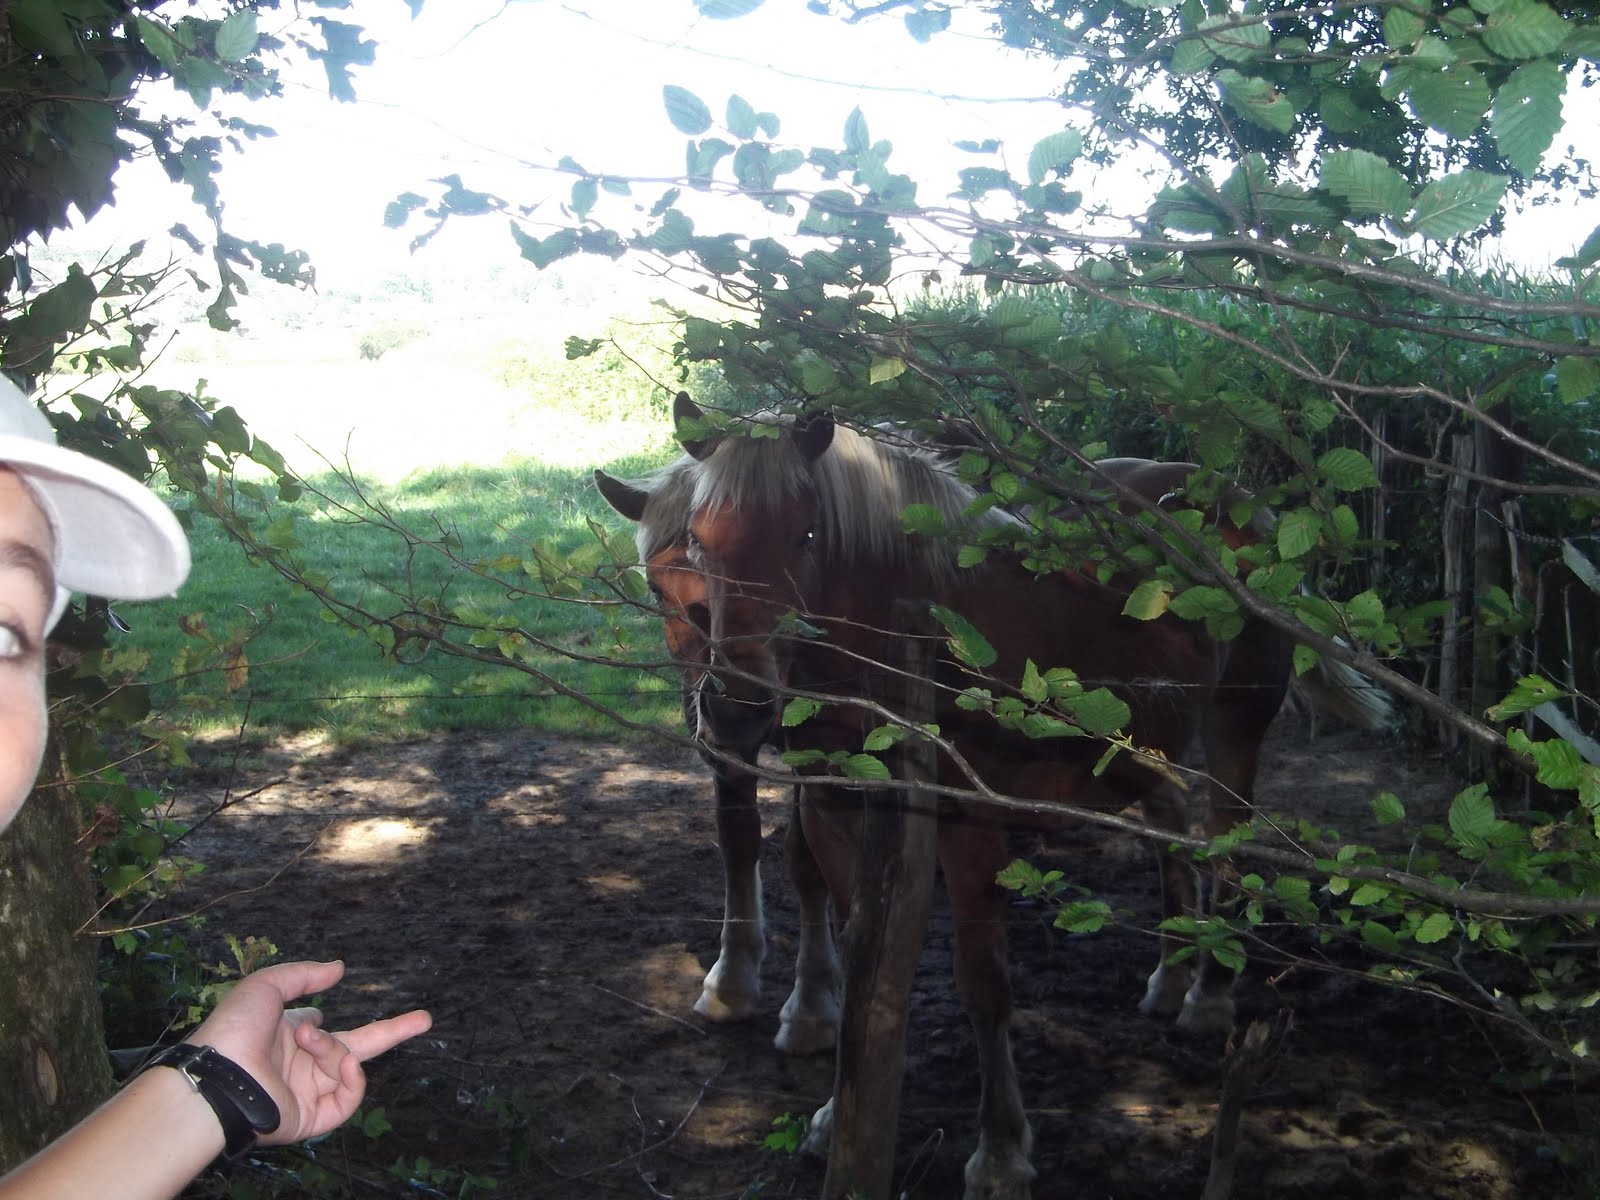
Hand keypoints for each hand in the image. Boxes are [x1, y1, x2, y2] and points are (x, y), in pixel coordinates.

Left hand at [191, 959, 431, 1143]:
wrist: (217, 1078)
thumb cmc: (234, 1030)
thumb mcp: (266, 986)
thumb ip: (304, 974)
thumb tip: (340, 968)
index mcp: (288, 1040)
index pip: (325, 1030)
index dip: (325, 1025)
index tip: (321, 1013)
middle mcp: (302, 1066)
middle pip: (357, 1048)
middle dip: (392, 1032)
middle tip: (425, 1019)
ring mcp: (310, 1092)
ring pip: (349, 1066)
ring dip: (336, 1049)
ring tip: (309, 1040)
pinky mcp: (315, 1117)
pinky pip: (349, 1097)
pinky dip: (352, 1078)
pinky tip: (342, 1063)